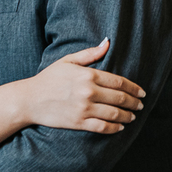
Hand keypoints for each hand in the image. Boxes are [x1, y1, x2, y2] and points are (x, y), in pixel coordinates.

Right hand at [25, 38, 145, 132]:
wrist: (29, 100)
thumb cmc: (49, 78)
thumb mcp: (68, 60)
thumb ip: (90, 54)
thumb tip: (107, 42)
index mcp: (88, 75)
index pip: (119, 82)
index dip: (134, 88)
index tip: (142, 92)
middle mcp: (88, 92)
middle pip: (120, 98)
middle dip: (134, 103)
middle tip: (141, 105)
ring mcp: (83, 108)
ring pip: (114, 114)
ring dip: (127, 116)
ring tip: (133, 117)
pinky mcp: (78, 123)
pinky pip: (102, 127)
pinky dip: (114, 128)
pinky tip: (120, 127)